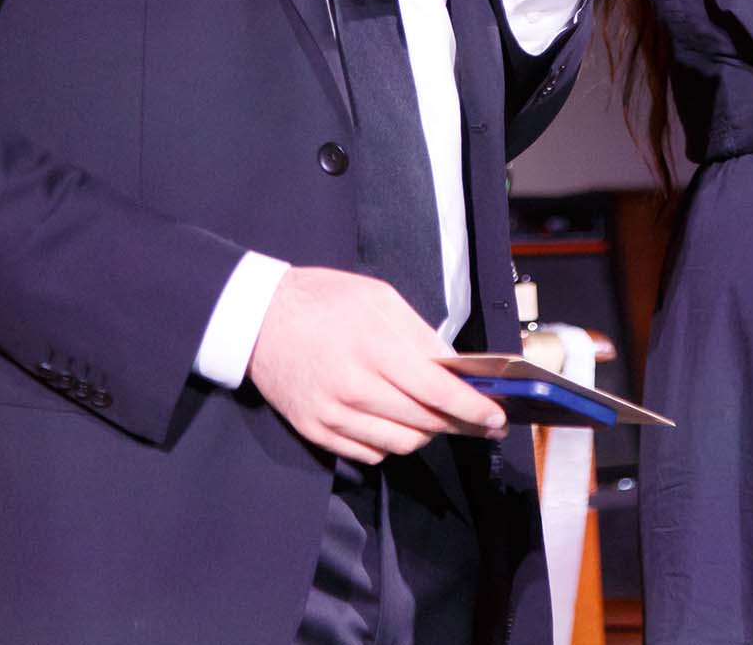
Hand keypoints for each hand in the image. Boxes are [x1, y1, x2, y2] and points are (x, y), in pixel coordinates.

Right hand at [246, 267, 506, 463]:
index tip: (496, 417)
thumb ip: (421, 334)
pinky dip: (391, 443)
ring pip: (400, 444)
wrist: (257, 318)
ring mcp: (332, 415)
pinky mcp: (315, 431)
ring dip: (425, 433)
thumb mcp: (379, 298)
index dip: (473, 409)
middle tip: (476, 418)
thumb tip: (455, 367)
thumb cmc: (323, 300)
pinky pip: (369, 454)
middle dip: (458, 424)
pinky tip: (393, 421)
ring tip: (432, 415)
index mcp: (374, 348)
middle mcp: (354, 388)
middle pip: (424, 423)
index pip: (437, 392)